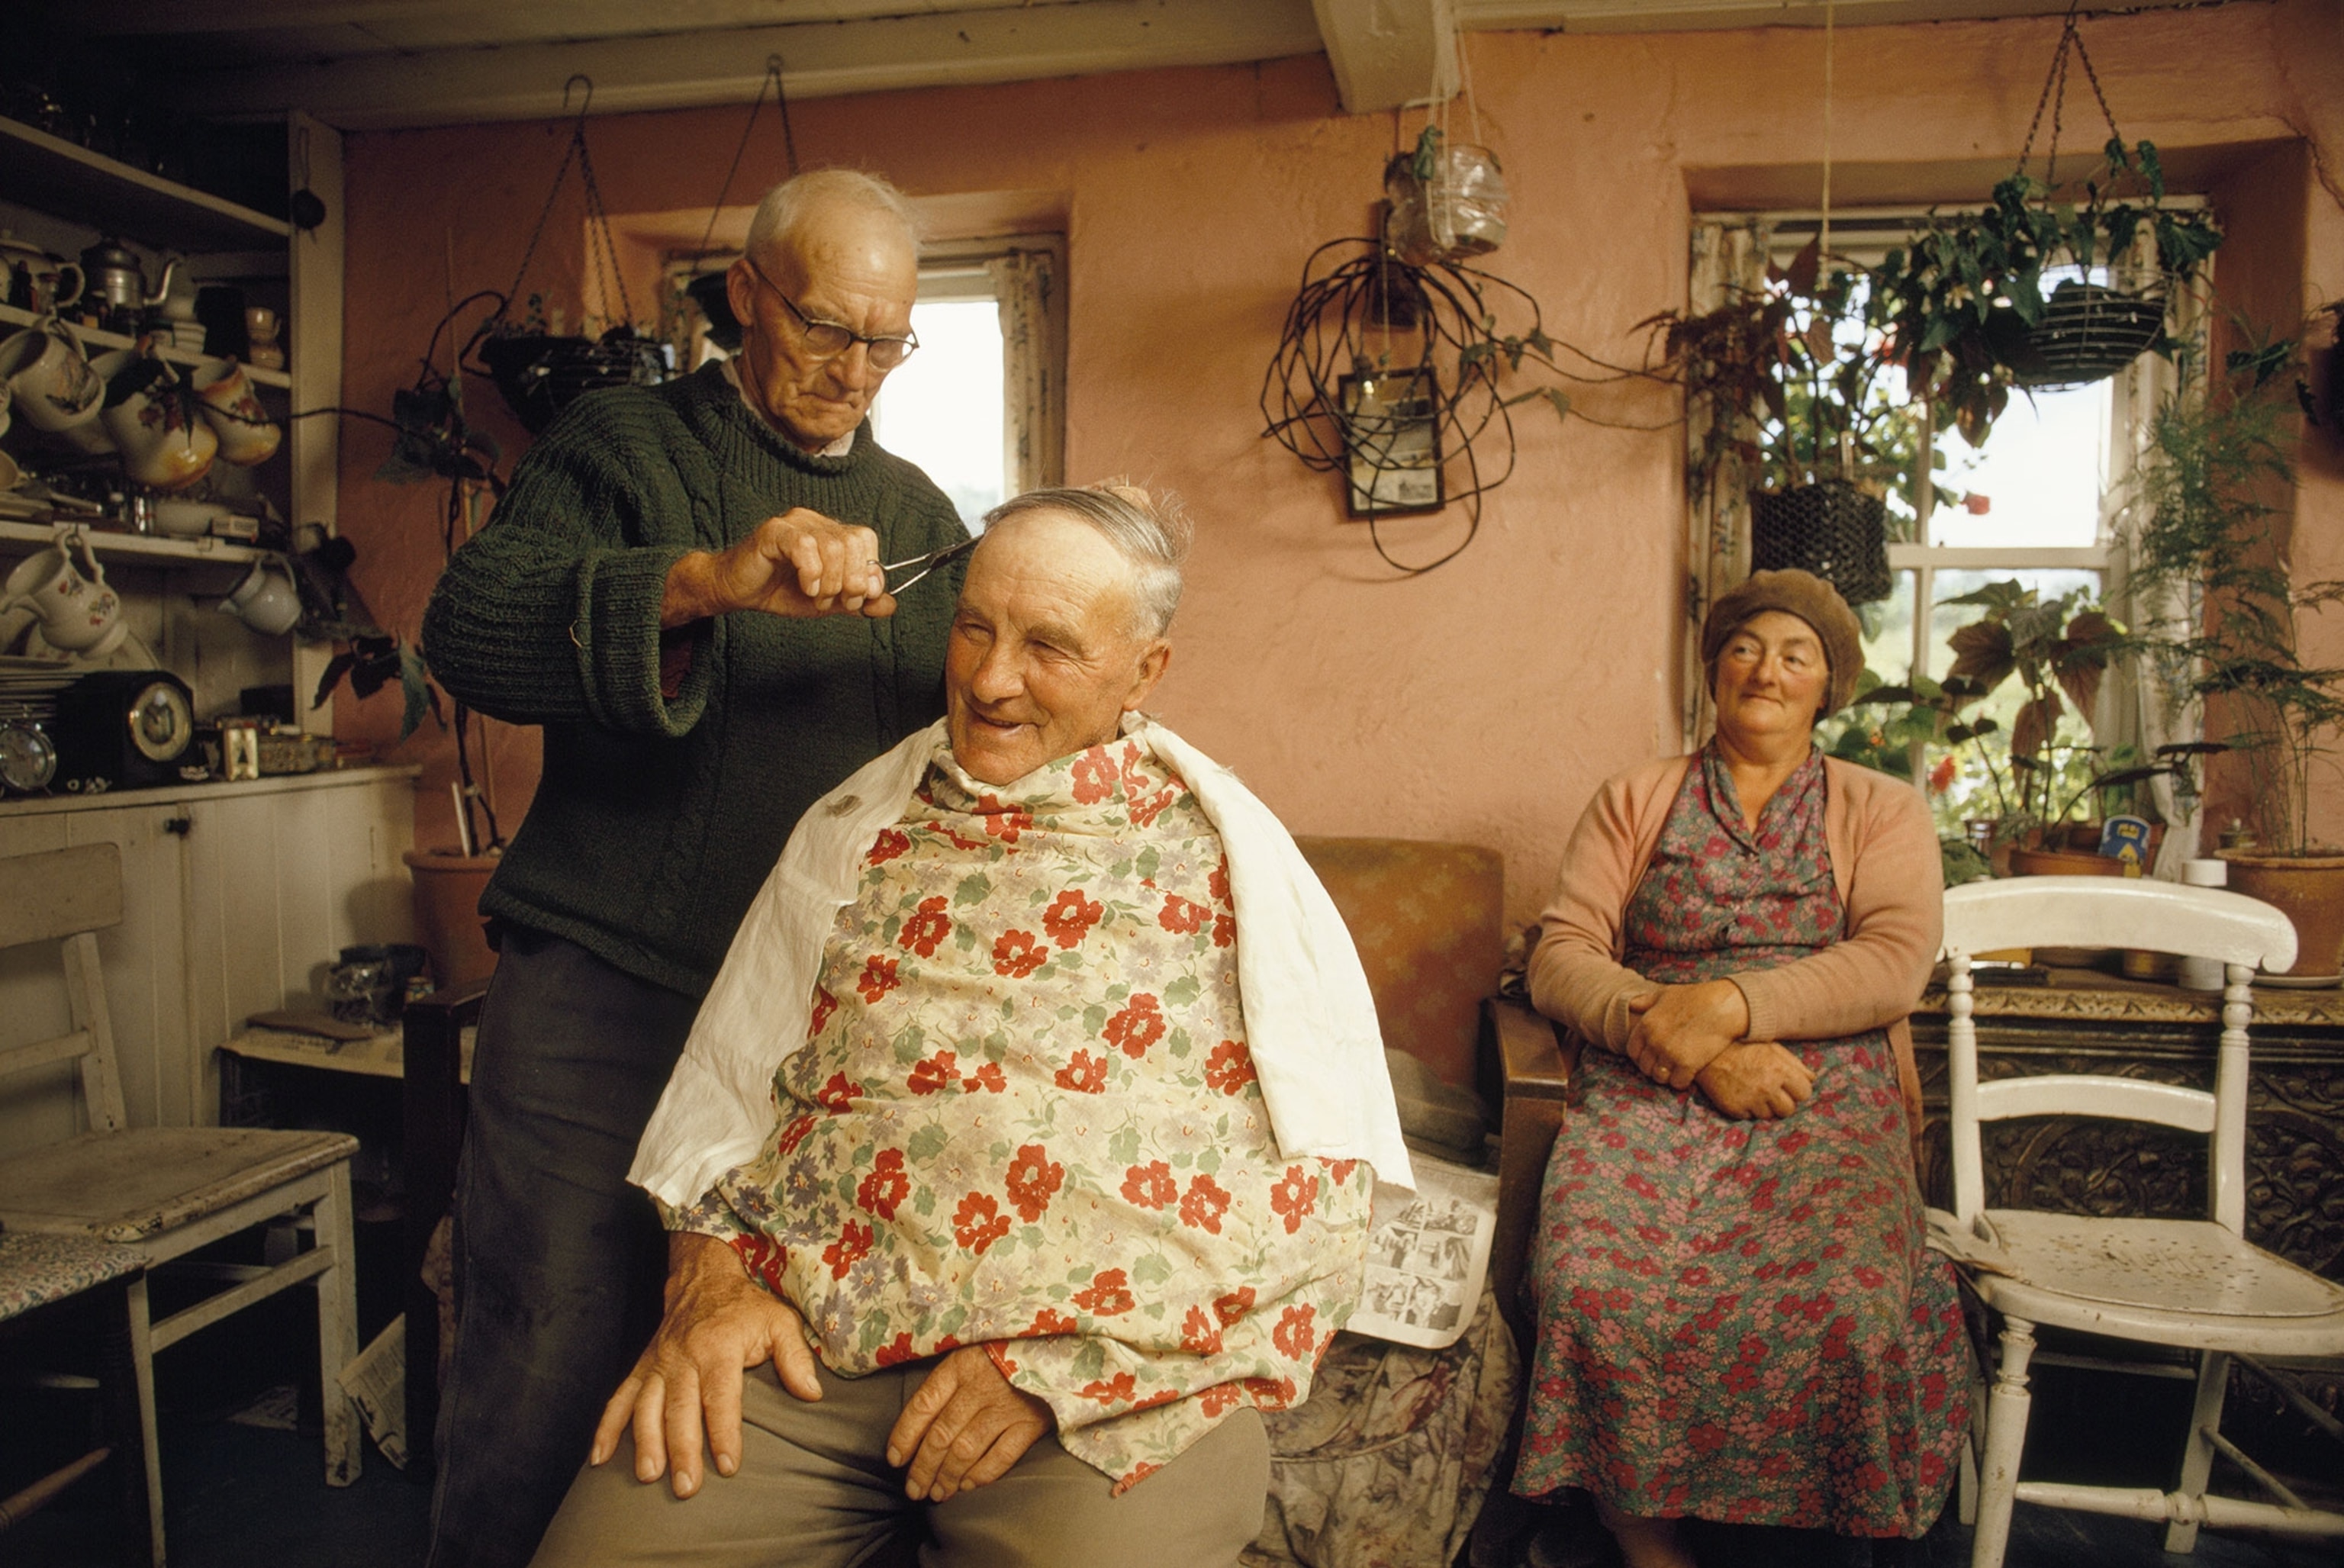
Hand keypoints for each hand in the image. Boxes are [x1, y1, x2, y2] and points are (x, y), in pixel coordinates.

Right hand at [588, 1232, 823, 1498]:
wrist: (703, 1277)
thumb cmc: (746, 1307)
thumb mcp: (780, 1321)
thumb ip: (795, 1358)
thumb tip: (812, 1394)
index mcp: (718, 1348)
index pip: (720, 1397)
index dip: (723, 1433)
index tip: (727, 1465)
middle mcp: (683, 1358)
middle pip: (680, 1409)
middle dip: (682, 1450)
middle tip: (686, 1487)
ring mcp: (658, 1364)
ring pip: (646, 1407)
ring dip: (645, 1443)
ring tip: (649, 1475)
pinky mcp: (642, 1368)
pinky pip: (619, 1398)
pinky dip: (606, 1428)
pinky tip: (597, 1458)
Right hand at [661, 509, 894, 626]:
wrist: (738, 592)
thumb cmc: (781, 592)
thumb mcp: (828, 602)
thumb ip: (859, 602)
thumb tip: (890, 605)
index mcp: (832, 533)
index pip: (866, 538)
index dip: (870, 570)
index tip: (858, 599)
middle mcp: (816, 522)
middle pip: (853, 541)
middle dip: (853, 580)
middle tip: (837, 602)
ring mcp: (795, 523)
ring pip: (832, 545)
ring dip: (831, 582)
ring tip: (816, 597)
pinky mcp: (774, 531)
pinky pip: (804, 545)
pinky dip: (811, 572)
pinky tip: (806, 587)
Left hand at [885, 1345, 1053, 1501]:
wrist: (1059, 1341)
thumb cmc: (1007, 1346)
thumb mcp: (973, 1347)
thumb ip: (950, 1377)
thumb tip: (919, 1418)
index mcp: (961, 1365)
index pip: (923, 1405)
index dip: (904, 1435)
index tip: (895, 1459)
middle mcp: (980, 1387)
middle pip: (941, 1435)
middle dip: (923, 1468)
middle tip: (914, 1489)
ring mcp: (1007, 1406)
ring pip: (966, 1450)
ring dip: (947, 1477)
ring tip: (938, 1493)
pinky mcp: (1032, 1422)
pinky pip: (1001, 1456)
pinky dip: (981, 1475)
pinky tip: (968, 1486)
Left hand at [1623, 979, 1749, 1089]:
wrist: (1724, 1006)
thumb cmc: (1696, 997)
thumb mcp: (1667, 994)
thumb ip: (1646, 1002)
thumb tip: (1631, 1005)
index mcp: (1646, 1024)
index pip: (1632, 1051)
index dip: (1641, 1056)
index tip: (1652, 1057)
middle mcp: (1654, 1040)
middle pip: (1645, 1067)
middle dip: (1654, 1067)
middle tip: (1667, 1065)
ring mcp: (1670, 1053)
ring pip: (1659, 1077)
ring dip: (1667, 1076)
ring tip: (1676, 1070)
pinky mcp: (1687, 1064)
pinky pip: (1677, 1082)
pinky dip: (1682, 1081)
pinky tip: (1689, 1073)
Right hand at [1695, 1041, 1814, 1119]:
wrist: (1710, 1053)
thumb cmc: (1745, 1048)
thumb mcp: (1773, 1048)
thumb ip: (1795, 1064)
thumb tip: (1812, 1079)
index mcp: (1780, 1070)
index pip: (1805, 1093)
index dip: (1798, 1091)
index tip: (1789, 1087)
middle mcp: (1767, 1087)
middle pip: (1789, 1110)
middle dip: (1783, 1103)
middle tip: (1772, 1093)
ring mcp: (1751, 1099)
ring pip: (1769, 1116)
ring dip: (1765, 1107)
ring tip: (1754, 1093)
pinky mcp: (1735, 1108)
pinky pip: (1749, 1117)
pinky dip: (1747, 1109)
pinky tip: (1741, 1095)